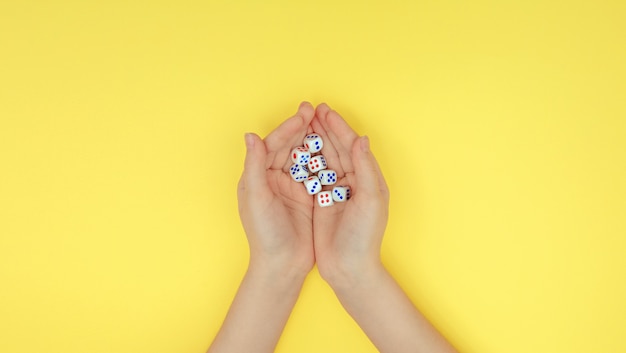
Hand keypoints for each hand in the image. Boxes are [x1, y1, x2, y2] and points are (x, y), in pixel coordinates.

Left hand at [237, 102, 315, 277]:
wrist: (283, 265)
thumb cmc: (265, 233)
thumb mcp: (256, 197)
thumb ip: (254, 165)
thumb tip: (251, 135)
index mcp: (257, 177)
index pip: (272, 145)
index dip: (287, 128)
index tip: (304, 115)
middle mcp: (273, 179)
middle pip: (289, 146)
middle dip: (302, 128)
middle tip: (316, 110)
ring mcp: (291, 187)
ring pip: (303, 156)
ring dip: (314, 139)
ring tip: (326, 122)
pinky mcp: (307, 197)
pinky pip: (316, 172)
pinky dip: (324, 158)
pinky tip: (334, 146)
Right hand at [310, 103, 389, 286]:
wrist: (349, 268)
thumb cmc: (364, 236)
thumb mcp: (370, 200)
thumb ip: (366, 168)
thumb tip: (361, 139)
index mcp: (368, 179)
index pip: (351, 146)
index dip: (338, 127)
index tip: (324, 111)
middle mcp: (353, 182)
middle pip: (337, 148)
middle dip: (324, 129)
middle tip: (310, 110)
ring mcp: (336, 192)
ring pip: (323, 159)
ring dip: (313, 140)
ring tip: (301, 123)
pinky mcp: (322, 202)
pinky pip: (312, 175)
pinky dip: (304, 161)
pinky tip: (294, 149)